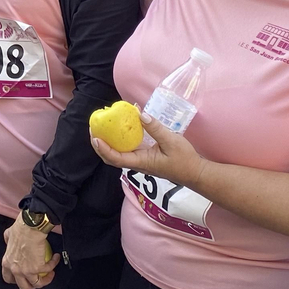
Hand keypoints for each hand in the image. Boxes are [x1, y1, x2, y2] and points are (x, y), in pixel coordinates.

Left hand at [1, 215, 58, 288]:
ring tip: (50, 272)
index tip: (23, 276)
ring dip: (45, 280)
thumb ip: (8, 241)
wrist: (31, 227)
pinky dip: (53, 264)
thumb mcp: (8, 235)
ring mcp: (27, 271)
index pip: (8, 278)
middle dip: (31, 285)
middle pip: (23, 286)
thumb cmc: (20, 228)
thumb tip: (9, 241)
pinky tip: (55, 258)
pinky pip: (48, 270)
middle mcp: (15, 270)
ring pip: (37, 284)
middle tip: (37, 277)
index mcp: (7, 263)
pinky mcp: (38, 268)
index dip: (16, 280)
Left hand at [90, 110, 204, 188]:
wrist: (195, 173)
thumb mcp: (171, 141)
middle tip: (94, 129)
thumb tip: (141, 115)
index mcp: (141, 162)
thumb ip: (156, 129)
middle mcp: (138, 163)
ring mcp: (141, 161)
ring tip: (102, 128)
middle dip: (100, 145)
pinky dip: (121, 140)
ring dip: (108, 143)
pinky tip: (123, 127)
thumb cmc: (184, 160)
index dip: (104, 149)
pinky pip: (128, 149)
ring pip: (118, 154)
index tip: (96, 138)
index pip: (116, 158)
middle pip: (112, 157)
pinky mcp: (145, 157)